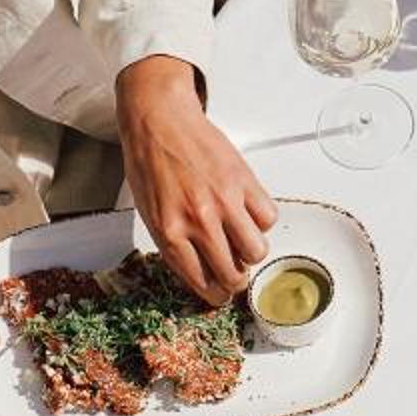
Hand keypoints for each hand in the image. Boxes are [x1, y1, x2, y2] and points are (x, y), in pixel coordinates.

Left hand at [116, 57, 276, 304]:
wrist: (158, 119)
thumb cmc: (149, 160)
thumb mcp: (149, 212)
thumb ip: (174, 243)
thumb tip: (199, 269)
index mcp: (170, 233)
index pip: (203, 284)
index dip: (215, 295)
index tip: (219, 293)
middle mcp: (199, 221)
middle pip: (234, 275)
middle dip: (236, 280)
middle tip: (234, 271)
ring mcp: (224, 202)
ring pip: (257, 251)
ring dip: (252, 252)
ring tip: (242, 241)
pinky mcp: (244, 181)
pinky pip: (267, 217)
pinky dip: (261, 221)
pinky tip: (248, 213)